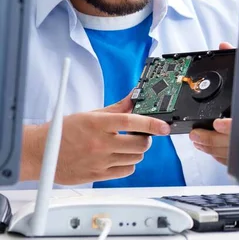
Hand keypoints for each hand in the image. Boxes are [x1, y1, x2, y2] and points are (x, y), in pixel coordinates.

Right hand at [21, 92, 170, 184]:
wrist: (41, 152)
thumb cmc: (65, 131)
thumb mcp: (91, 114)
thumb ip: (117, 108)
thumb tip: (134, 97)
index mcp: (98, 124)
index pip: (131, 122)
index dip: (151, 124)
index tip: (164, 126)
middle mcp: (100, 143)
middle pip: (139, 144)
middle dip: (146, 138)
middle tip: (142, 135)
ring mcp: (99, 161)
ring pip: (135, 158)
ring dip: (137, 151)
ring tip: (128, 145)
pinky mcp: (97, 175)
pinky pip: (125, 171)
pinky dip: (129, 164)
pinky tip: (121, 157)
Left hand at [189, 42, 233, 165]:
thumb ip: (238, 62)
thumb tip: (224, 46)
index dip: (229, 127)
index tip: (218, 123)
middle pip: (230, 144)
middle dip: (209, 140)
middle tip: (196, 133)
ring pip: (229, 155)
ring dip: (210, 148)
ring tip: (198, 139)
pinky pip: (232, 161)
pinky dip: (219, 156)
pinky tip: (212, 148)